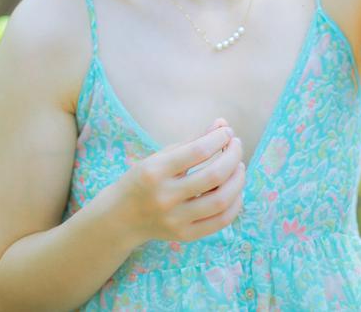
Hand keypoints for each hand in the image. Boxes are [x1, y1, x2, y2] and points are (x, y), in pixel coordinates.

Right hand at [114, 117, 245, 243]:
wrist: (121, 218)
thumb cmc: (143, 180)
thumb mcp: (159, 157)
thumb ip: (192, 141)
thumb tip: (221, 124)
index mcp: (155, 172)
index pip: (198, 151)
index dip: (218, 138)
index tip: (226, 131)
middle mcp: (165, 197)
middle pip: (214, 175)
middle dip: (233, 156)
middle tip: (236, 145)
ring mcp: (175, 220)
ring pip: (221, 200)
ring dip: (238, 179)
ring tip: (239, 166)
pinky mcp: (185, 235)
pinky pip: (220, 221)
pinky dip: (234, 203)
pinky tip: (235, 190)